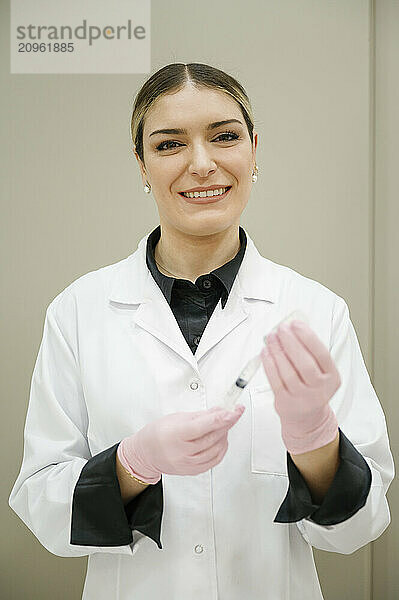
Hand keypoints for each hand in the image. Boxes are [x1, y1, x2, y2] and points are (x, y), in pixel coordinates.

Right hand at [117, 405, 244, 482]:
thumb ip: (201, 415)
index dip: (221, 419)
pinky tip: (220, 440)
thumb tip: (219, 411)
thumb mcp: (177, 417)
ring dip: (224, 435)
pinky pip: (214, 460)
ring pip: (216, 449)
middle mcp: (182, 452)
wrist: (147, 453)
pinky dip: (221, 448)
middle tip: (233, 412)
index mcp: (175, 434)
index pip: (202, 426)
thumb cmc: (159, 433)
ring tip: (223, 425)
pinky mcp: (193, 471)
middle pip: (212, 437)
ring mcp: (188, 464)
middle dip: (226, 423)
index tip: (234, 411)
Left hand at [260, 320, 339, 453]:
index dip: (308, 337)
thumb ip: (310, 353)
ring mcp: (302, 398)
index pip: (322, 354)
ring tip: (271, 337)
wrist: (306, 418)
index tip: (296, 324)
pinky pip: (275, 381)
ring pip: (288, 372)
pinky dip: (269, 364)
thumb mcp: (320, 372)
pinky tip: (266, 352)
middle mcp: (319, 390)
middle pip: (305, 363)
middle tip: (281, 329)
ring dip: (277, 351)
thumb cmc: (312, 389)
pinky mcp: (285, 403)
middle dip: (291, 342)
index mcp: (332, 378)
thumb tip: (292, 329)